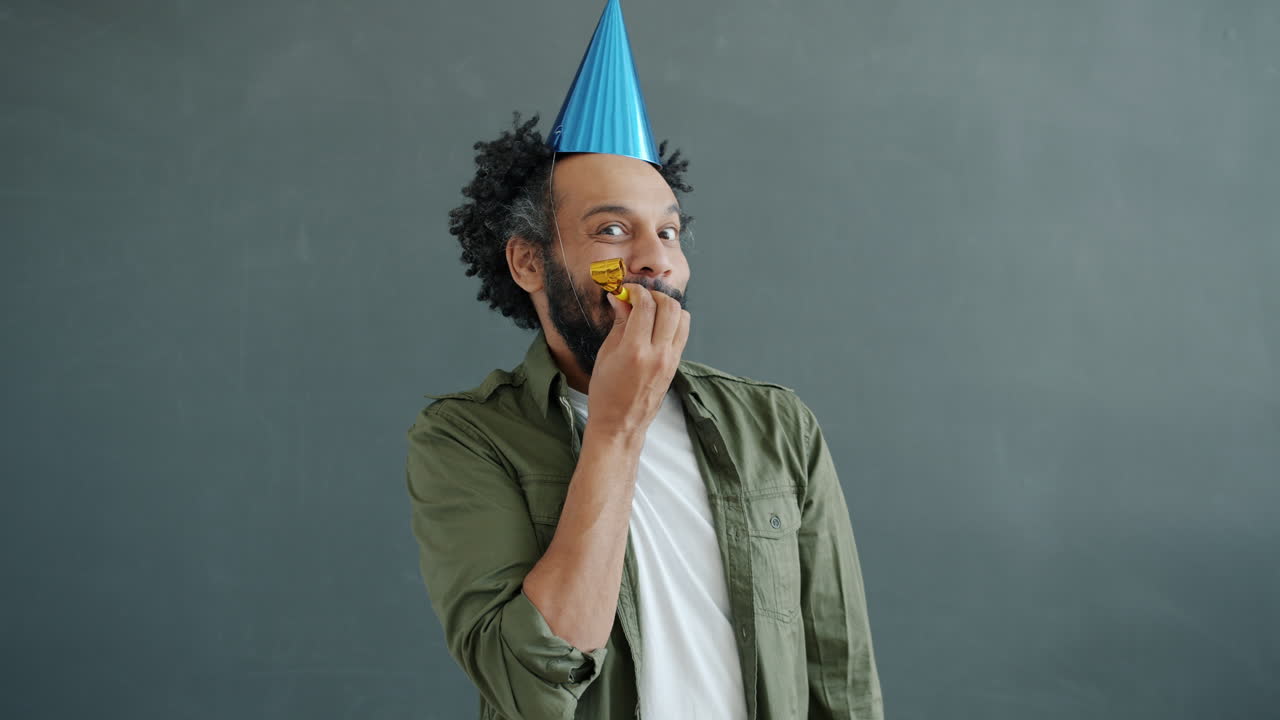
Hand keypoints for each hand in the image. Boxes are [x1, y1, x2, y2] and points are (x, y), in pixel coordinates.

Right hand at [586, 284, 690, 437]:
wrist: (620, 425)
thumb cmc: (606, 393)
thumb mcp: (606, 355)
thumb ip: (619, 324)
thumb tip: (621, 299)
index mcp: (636, 350)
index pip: (645, 306)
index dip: (636, 291)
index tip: (626, 291)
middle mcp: (658, 354)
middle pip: (670, 306)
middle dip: (654, 295)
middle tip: (639, 298)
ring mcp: (671, 360)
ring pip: (683, 317)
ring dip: (668, 307)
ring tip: (650, 310)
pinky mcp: (676, 365)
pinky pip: (682, 333)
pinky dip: (672, 322)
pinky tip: (656, 326)